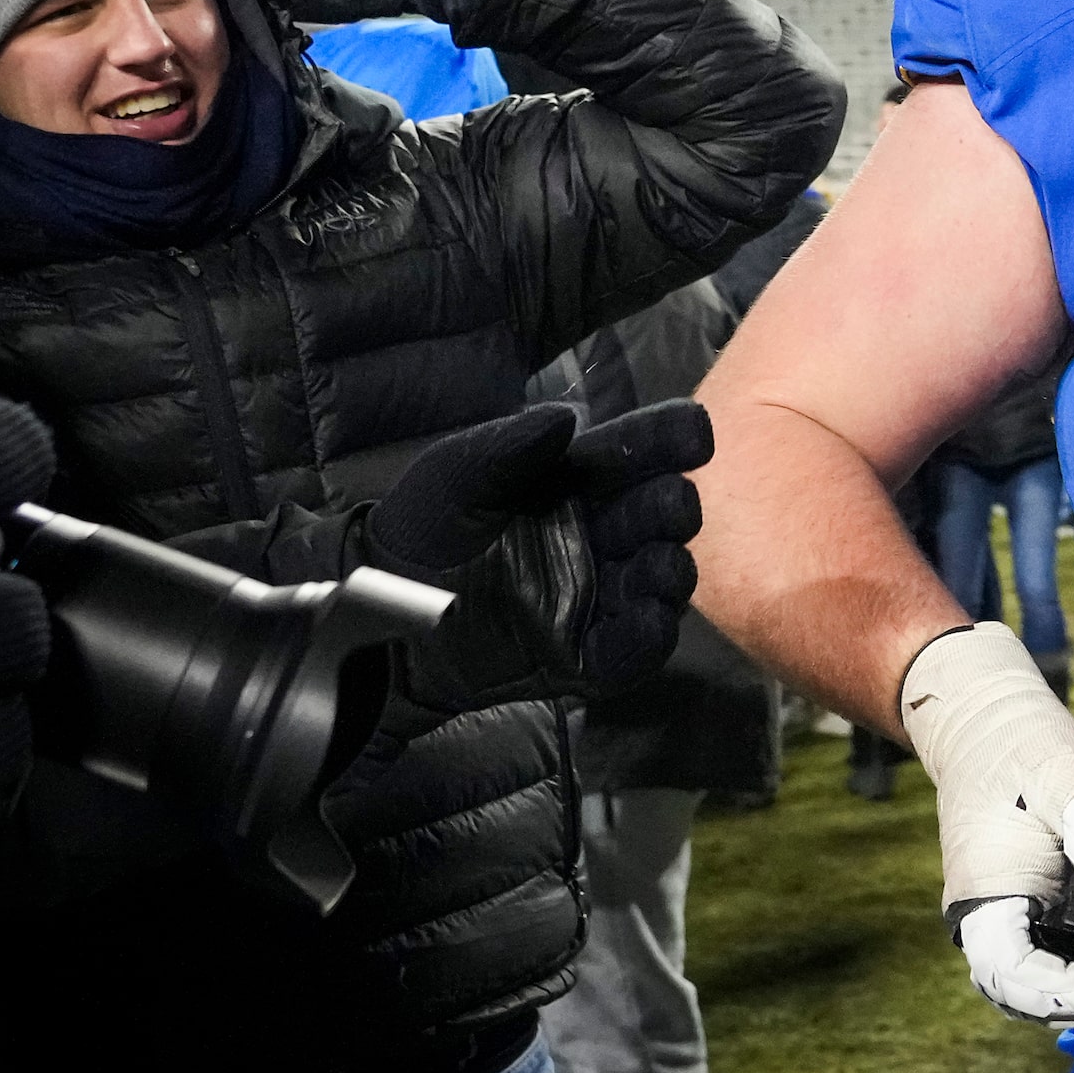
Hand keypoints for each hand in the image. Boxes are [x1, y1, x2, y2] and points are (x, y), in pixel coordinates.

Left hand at [365, 399, 710, 709]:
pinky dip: (649, 637)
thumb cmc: (420, 529)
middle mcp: (599, 535)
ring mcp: (596, 595)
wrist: (379, 613)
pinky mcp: (583, 655)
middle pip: (662, 513)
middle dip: (673, 507)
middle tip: (669, 506)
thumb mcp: (455, 474)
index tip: (694, 435)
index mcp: (576, 482)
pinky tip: (649, 619)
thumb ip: (509, 445)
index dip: (671, 439)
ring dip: (671, 571)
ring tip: (663, 567)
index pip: (639, 452)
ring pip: (662, 580)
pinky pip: (631, 650)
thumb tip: (568, 417)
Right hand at [901, 622, 1073, 1024]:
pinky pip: (1060, 956)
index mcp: (984, 899)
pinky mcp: (1037, 907)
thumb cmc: (1019, 744)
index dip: (1066, 993)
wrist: (991, 721)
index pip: (1014, 975)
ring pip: (1048, 983)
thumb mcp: (1061, 771)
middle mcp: (992, 921)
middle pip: (1034, 995)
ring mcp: (1013, 918)